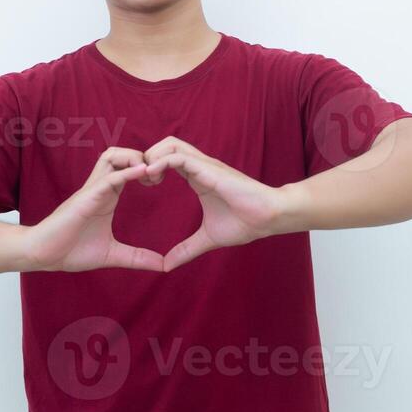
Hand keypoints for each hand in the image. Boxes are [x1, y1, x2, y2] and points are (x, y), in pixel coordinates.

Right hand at [19, 147, 166, 272]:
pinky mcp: (86, 197)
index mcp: (107, 196)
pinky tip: (142, 173)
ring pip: (112, 156)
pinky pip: (108, 177)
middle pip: (120, 154)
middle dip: (143, 156)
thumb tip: (162, 266)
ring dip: (133, 158)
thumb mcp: (112, 255)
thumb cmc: (70, 251)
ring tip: (149, 172)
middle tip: (158, 175)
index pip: (128, 168)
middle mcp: (100, 187)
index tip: (162, 179)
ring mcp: (92, 190)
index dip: (147, 168)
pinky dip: (127, 172)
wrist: (43, 255)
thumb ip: (137, 257)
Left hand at [140, 136, 294, 271]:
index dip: (151, 168)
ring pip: (170, 144)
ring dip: (153, 157)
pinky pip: (179, 156)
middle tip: (142, 181)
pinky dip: (162, 162)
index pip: (167, 159)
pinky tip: (153, 177)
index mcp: (197, 177)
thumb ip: (186, 250)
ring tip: (147, 179)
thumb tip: (167, 266)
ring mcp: (205, 165)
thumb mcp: (207, 239)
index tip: (144, 187)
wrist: (268, 218)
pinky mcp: (209, 169)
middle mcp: (199, 166)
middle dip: (147, 157)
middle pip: (165, 145)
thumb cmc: (245, 223)